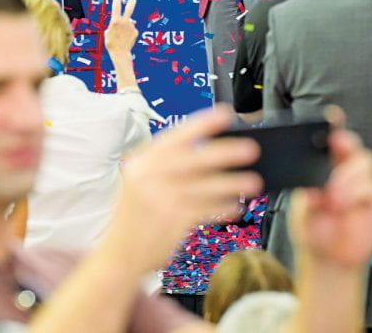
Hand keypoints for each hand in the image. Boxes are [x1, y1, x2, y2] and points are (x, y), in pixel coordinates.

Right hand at [104, 0, 137, 54]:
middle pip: (130, 9)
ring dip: (126, 27)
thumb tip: (125, 21)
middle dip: (131, 3)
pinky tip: (126, 39)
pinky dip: (129, 32)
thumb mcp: (108, 32)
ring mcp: (131, 26)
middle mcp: (124, 22)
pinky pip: (132, 29)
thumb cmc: (111, 43)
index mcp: (115, 21)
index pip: (116, 6)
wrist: (120, 53)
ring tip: (122, 36)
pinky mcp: (136, 32)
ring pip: (129, 23)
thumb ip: (115, 25)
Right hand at [111, 107, 260, 272]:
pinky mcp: (172, 222)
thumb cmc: (135, 216)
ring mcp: (160, 199)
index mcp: (142, 161)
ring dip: (233, 183)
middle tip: (251, 149)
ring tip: (253, 181)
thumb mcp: (140, 182)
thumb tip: (212, 151)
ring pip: (205, 186)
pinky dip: (223, 207)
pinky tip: (235, 206)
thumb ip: (168, 166)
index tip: (225, 114)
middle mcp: (149, 177)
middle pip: (194, 159)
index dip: (203, 123)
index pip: (176, 136)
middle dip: (226, 152)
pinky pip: (206, 209)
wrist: (118, 256)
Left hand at [288, 112, 371, 269]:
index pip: (331, 139)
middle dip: (346, 143)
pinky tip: (341, 205)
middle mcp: (345, 170)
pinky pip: (371, 186)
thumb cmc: (314, 230)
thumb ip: (306, 202)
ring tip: (332, 197)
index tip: (332, 116)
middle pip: (353, 145)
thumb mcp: (302, 215)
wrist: (329, 259)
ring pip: (365, 162)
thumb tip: (311, 192)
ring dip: (348, 176)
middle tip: (336, 147)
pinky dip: (356, 192)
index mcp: (324, 165)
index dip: (334, 125)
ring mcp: (362, 183)